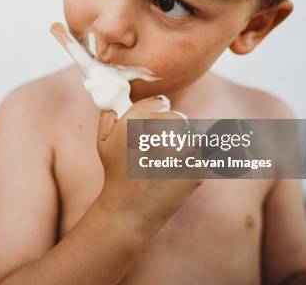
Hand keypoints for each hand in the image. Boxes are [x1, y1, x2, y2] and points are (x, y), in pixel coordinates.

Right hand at [96, 96, 202, 231]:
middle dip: (172, 131)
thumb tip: (119, 94)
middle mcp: (158, 132)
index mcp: (135, 121)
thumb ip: (110, 113)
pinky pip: (202, 154)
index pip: (160, 102)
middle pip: (178, 118)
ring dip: (185, 145)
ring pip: (192, 134)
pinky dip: (194, 162)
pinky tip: (176, 174)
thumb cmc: (115, 175)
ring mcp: (180, 150)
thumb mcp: (103, 141)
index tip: (153, 129)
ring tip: (167, 164)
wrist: (129, 211)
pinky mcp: (196, 167)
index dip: (158, 114)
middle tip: (160, 151)